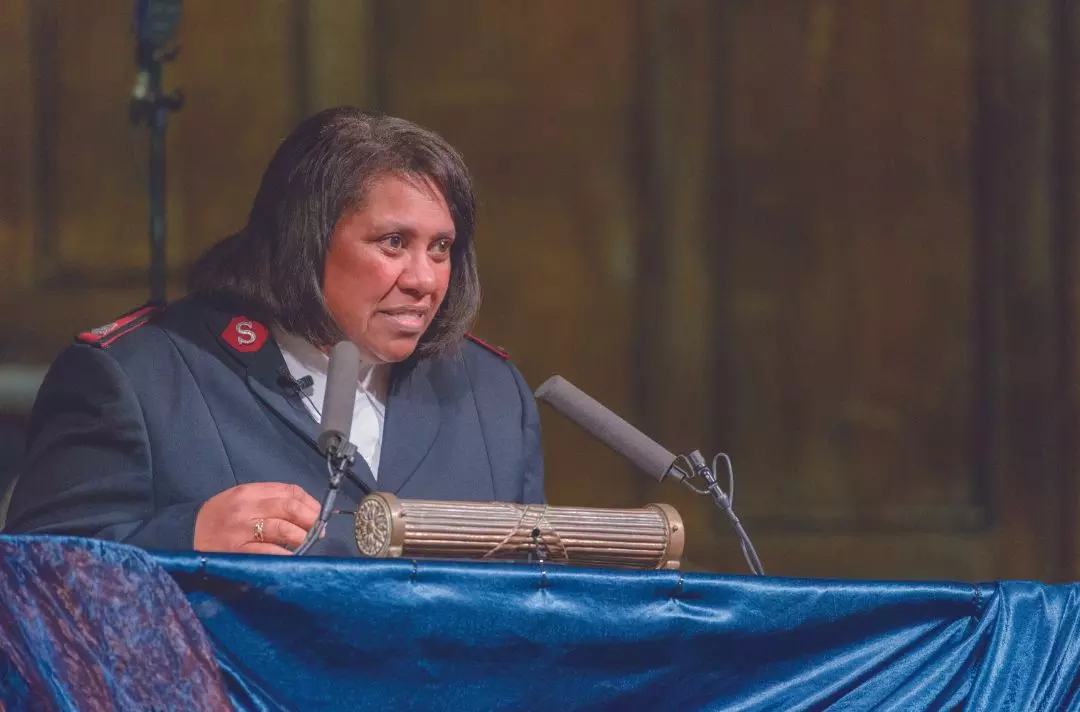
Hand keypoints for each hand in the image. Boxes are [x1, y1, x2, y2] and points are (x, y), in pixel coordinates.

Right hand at [193, 483, 320, 554]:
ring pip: (282, 528)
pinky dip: (285, 554)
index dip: (309, 502)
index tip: (318, 513)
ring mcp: (241, 530)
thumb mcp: (241, 500)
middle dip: (310, 519)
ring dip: (302, 537)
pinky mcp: (237, 551)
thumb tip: (305, 511)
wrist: (186, 535)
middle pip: (289, 507)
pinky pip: (268, 552)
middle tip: (318, 531)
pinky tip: (291, 557)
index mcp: (248, 492)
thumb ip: (268, 501)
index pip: (288, 491)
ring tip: (306, 543)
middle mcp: (246, 508)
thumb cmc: (219, 518)